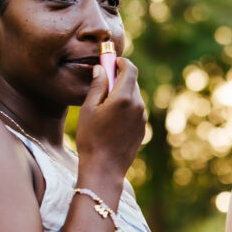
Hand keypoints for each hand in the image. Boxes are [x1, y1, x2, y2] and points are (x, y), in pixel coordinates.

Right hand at [76, 57, 145, 180]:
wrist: (104, 168)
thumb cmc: (91, 139)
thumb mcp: (88, 109)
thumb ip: (97, 86)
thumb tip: (101, 68)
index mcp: (123, 98)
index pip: (130, 69)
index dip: (121, 62)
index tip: (112, 62)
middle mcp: (137, 105)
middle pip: (132, 82)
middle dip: (120, 79)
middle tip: (103, 85)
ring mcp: (142, 118)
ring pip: (134, 96)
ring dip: (122, 94)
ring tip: (104, 108)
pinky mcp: (142, 128)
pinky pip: (135, 110)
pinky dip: (126, 108)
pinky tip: (111, 121)